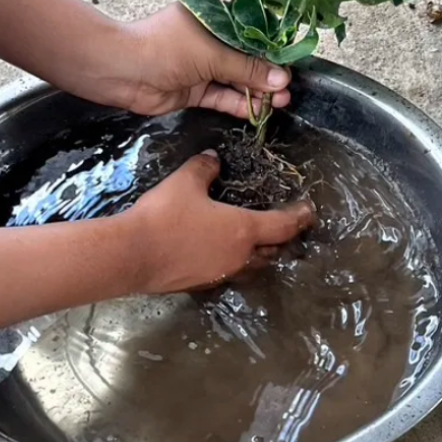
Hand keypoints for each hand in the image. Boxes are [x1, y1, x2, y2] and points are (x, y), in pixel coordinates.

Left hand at [94, 4, 292, 119]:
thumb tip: (282, 81)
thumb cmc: (165, 48)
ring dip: (257, 92)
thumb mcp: (212, 54)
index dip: (271, 48)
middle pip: (246, 60)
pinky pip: (223, 98)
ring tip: (281, 103)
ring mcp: (202, 67)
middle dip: (267, 75)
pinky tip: (260, 111)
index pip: (251, 32)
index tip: (291, 62)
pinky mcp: (195, 91)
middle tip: (288, 89)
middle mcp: (210, 42)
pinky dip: (240, 105)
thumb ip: (247, 70)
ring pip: (236, 81)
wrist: (121, 71)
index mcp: (214, 19)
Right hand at [119, 151, 314, 292]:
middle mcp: (239, 256)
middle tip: (284, 227)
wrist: (133, 255)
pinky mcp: (202, 284)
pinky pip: (227, 273)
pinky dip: (233, 263)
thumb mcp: (185, 182)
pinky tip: (221, 255)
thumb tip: (214, 158)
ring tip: (258, 243)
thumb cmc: (165, 215)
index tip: (309, 211)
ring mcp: (221, 274)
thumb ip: (204, 168)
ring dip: (259, 255)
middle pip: (272, 251)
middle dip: (281, 240)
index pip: (283, 226)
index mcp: (244, 230)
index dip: (298, 217)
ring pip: (251, 266)